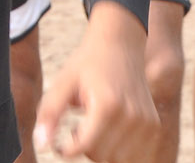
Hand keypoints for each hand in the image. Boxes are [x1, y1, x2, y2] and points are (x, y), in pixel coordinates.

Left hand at [36, 2, 159, 160]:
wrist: (121, 44)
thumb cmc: (88, 64)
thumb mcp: (63, 82)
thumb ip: (49, 114)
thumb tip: (40, 144)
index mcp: (108, 105)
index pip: (84, 147)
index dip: (67, 150)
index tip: (61, 145)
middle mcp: (132, 115)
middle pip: (101, 156)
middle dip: (85, 147)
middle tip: (78, 128)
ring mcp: (147, 122)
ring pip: (117, 159)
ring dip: (102, 151)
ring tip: (94, 128)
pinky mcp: (154, 126)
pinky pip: (133, 156)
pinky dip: (119, 151)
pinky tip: (110, 132)